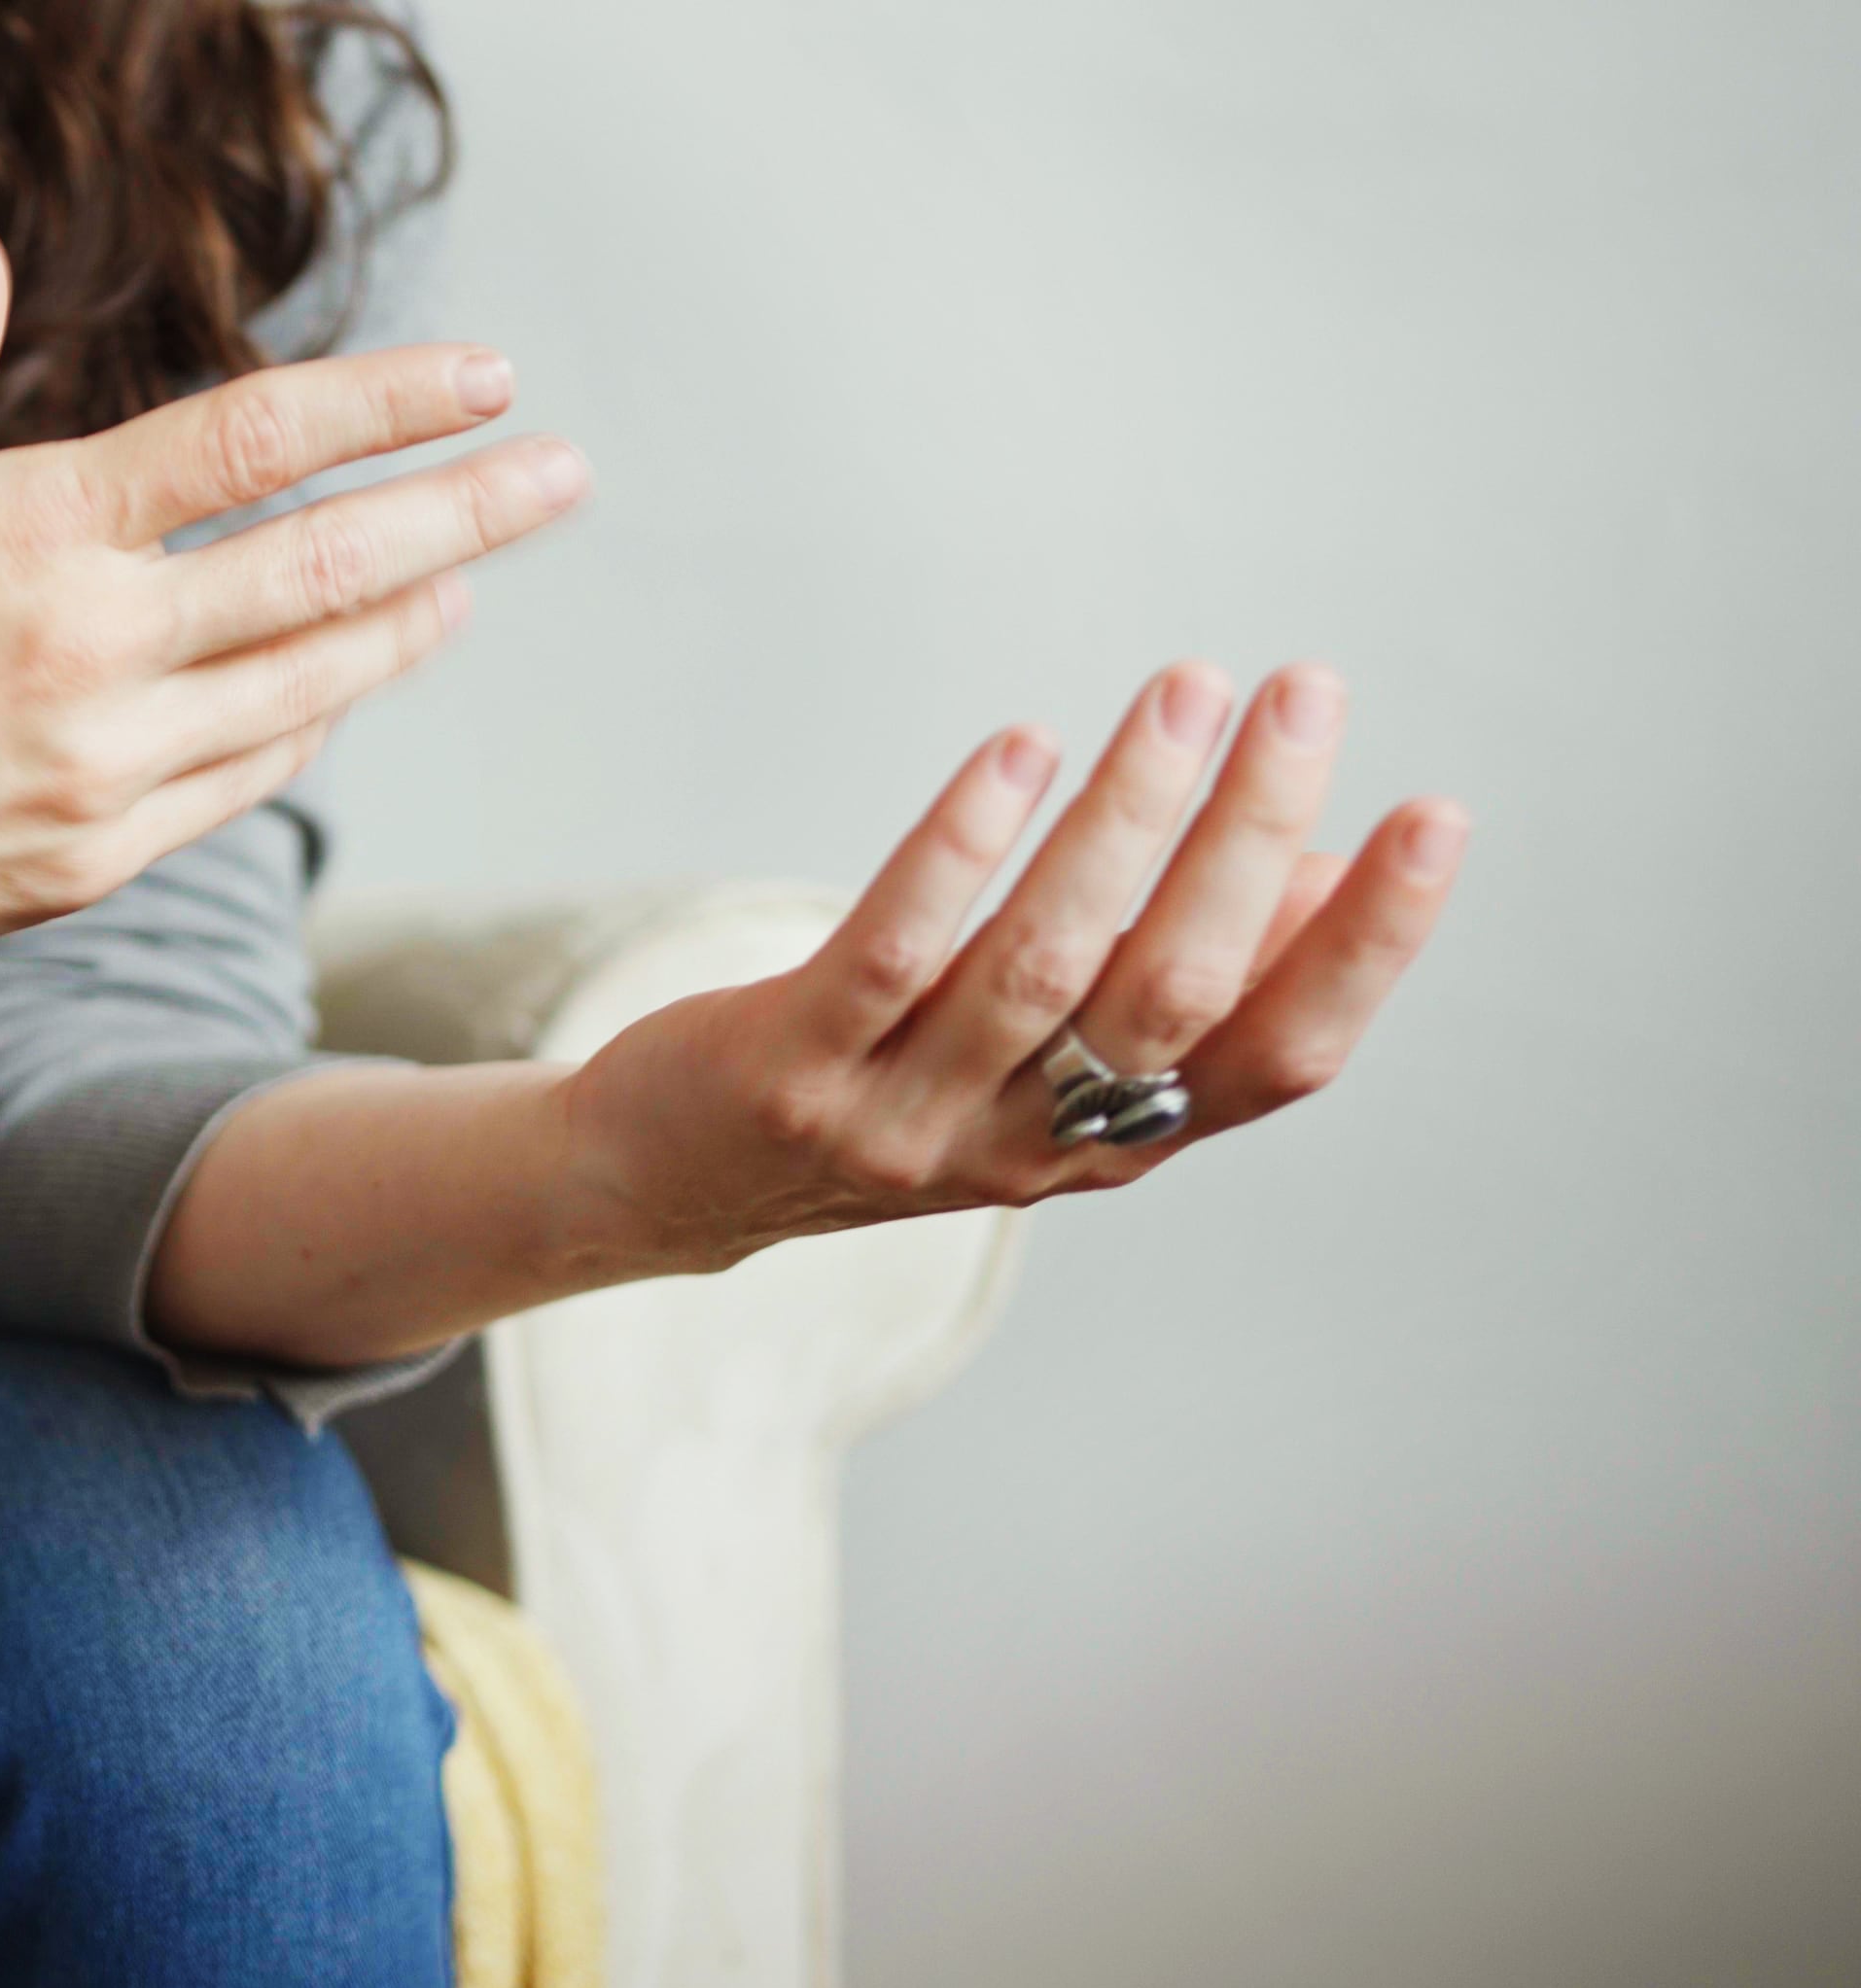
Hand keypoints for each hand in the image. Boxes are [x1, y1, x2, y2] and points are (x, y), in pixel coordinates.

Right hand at [0, 218, 592, 1018]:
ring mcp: (103, 765)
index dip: (390, 404)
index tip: (482, 377)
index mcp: (27, 528)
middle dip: (467, 510)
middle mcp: (88, 645)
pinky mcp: (98, 858)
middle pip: (329, 564)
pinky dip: (308, 721)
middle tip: (562, 473)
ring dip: (409, 619)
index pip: (255, 443)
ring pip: (311, 682)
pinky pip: (245, 776)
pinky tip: (345, 681)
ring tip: (474, 572)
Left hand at [559, 662, 1467, 1271]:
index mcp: (1117, 1142)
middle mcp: (1029, 1145)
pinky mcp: (792, 1073)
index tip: (1435, 814)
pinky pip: (890, 954)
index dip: (1367, 947)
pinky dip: (960, 850)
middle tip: (1300, 694)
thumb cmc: (888, 1082)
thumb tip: (1325, 871)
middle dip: (1248, 836)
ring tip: (1183, 692)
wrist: (668, 1179)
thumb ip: (1177, 985)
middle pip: (1171, 993)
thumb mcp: (1050, 1062)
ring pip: (1042, 966)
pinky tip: (1017, 753)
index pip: (1278, 1058)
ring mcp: (906, 1117)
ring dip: (1126, 819)